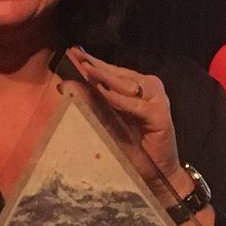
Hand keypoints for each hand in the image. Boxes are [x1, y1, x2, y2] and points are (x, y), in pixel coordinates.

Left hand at [65, 46, 184, 189]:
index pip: (111, 71)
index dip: (92, 62)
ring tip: (86, 69)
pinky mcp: (160, 115)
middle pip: (118, 74)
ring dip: (105, 77)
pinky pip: (135, 105)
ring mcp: (157, 100)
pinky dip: (119, 100)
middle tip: (75, 54)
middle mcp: (148, 89)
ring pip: (126, 85)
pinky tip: (103, 92)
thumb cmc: (133, 149)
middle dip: (95, 65)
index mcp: (136, 88)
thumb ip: (92, 102)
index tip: (72, 52)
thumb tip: (65, 85)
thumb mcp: (108, 121)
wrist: (157, 173)